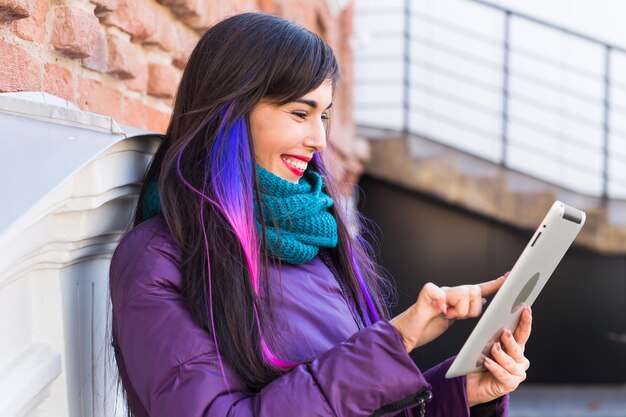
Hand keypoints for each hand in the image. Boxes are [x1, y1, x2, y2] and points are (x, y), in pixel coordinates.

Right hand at [390, 274, 506, 351]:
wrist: (407, 333)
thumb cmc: (426, 327)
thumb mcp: (451, 319)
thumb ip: (465, 309)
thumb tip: (481, 297)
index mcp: (457, 298)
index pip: (479, 288)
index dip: (496, 283)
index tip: (510, 276)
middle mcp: (449, 292)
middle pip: (474, 291)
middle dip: (471, 310)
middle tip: (455, 317)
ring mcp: (438, 291)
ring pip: (463, 293)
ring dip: (457, 310)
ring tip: (445, 315)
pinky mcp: (427, 293)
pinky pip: (441, 292)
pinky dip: (442, 303)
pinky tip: (438, 310)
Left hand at [466, 306, 532, 406]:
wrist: (472, 383)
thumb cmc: (479, 361)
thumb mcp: (485, 345)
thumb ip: (491, 336)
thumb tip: (491, 321)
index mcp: (516, 348)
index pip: (523, 333)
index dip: (525, 321)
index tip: (526, 309)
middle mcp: (520, 360)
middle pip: (518, 348)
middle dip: (511, 340)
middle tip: (504, 332)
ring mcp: (517, 373)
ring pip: (511, 363)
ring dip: (501, 355)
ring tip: (493, 348)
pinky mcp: (510, 385)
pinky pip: (504, 376)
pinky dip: (496, 368)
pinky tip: (488, 362)